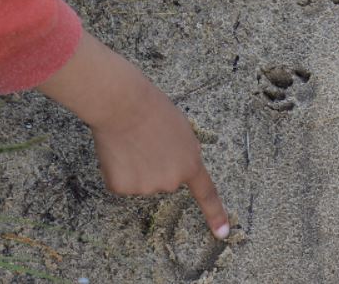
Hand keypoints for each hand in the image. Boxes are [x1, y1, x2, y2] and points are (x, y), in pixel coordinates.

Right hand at [37, 31, 229, 239]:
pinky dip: (116, 168)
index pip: (206, 194)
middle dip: (154, 163)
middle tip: (146, 138)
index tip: (222, 233)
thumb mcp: (180, 128)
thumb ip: (182, 151)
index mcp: (190, 163)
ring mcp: (146, 187)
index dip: (215, 214)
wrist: (122, 105)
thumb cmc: (151, 107)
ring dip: (133, 164)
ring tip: (130, 139)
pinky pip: (120, 181)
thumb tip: (172, 164)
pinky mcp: (122, 188)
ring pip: (139, 180)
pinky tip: (117, 149)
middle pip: (162, 179)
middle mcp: (171, 181)